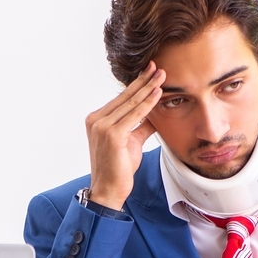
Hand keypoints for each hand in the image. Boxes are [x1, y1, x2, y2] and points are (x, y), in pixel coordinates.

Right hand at [84, 62, 162, 209]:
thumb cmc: (118, 168)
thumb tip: (155, 113)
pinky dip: (148, 104)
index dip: (137, 84)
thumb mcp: (132, 141)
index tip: (150, 73)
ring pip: (130, 103)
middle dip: (143, 80)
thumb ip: (141, 125)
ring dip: (148, 88)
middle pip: (125, 96)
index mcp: (97, 119)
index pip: (121, 98)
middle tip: (158, 67)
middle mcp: (96, 120)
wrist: (109, 190)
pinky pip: (134, 115)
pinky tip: (157, 93)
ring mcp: (101, 126)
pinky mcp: (111, 134)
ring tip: (162, 76)